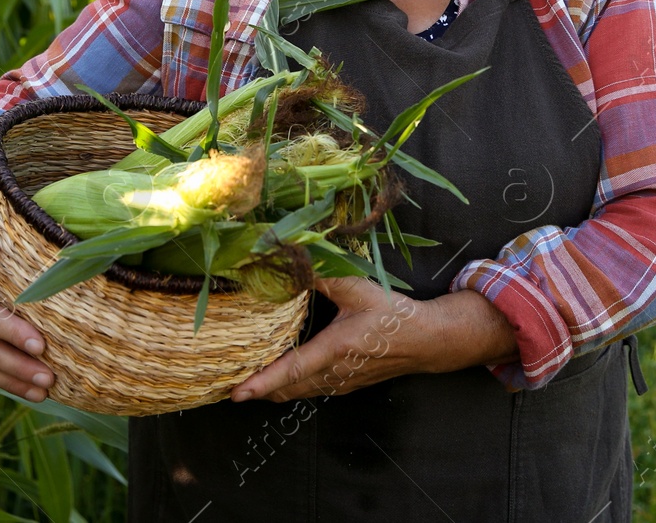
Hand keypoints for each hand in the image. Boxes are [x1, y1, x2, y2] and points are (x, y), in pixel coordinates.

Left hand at [229, 277, 518, 402]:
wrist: (428, 341)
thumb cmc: (394, 314)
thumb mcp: (357, 288)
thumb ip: (322, 276)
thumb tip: (291, 262)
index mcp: (335, 349)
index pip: (291, 371)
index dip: (262, 383)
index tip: (237, 393)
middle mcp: (334, 373)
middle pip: (286, 389)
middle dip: (257, 389)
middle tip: (227, 380)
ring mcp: (340, 383)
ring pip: (298, 392)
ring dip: (272, 389)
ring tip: (246, 378)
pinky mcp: (346, 385)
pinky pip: (310, 390)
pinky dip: (290, 386)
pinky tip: (281, 374)